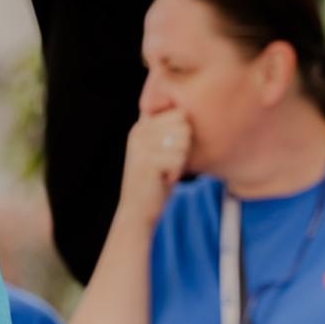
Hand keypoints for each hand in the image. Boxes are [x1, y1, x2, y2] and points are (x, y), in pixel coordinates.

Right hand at [116, 107, 191, 224]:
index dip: (184, 135)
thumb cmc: (155, 181)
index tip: (170, 152)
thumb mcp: (159, 151)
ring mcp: (141, 146)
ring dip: (180, 162)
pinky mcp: (147, 161)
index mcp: (142, 126)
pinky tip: (163, 179)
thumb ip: (168, 132)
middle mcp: (139, 132)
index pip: (179, 114)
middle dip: (184, 149)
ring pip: (183, 143)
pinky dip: (176, 173)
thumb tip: (187, 113)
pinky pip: (179, 160)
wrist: (137, 210)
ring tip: (165, 171)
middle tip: (169, 163)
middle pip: (184, 127)